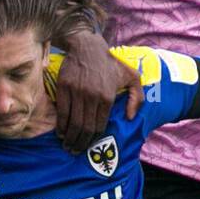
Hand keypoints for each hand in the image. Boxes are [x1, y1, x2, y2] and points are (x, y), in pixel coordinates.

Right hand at [56, 31, 142, 151]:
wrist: (87, 47)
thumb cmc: (110, 64)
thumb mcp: (132, 76)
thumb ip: (138, 98)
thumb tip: (131, 118)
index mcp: (108, 97)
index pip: (100, 126)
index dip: (94, 140)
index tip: (89, 147)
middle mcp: (92, 96)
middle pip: (85, 128)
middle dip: (80, 143)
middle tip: (76, 151)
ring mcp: (77, 92)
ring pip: (73, 123)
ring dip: (70, 138)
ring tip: (68, 146)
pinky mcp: (64, 87)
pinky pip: (62, 112)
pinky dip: (61, 126)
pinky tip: (61, 133)